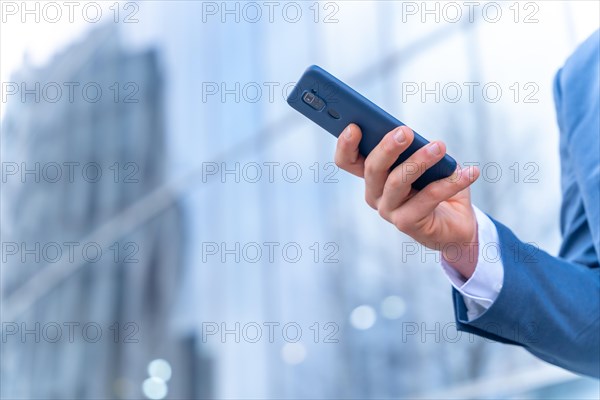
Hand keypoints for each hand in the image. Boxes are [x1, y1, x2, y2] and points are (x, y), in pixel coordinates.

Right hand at [334, 123, 480, 278]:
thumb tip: (412, 136)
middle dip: (387, 148)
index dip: (345, 145)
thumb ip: (414, 148)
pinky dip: (451, 182)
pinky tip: (469, 172)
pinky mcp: (407, 224)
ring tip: (440, 147)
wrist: (456, 225)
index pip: (347, 161)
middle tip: (405, 131)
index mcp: (373, 176)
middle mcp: (375, 194)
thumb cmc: (436, 185)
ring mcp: (388, 211)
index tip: (354, 127)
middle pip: (372, 169)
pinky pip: (428, 198)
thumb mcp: (424, 161)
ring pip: (397, 182)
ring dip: (419, 161)